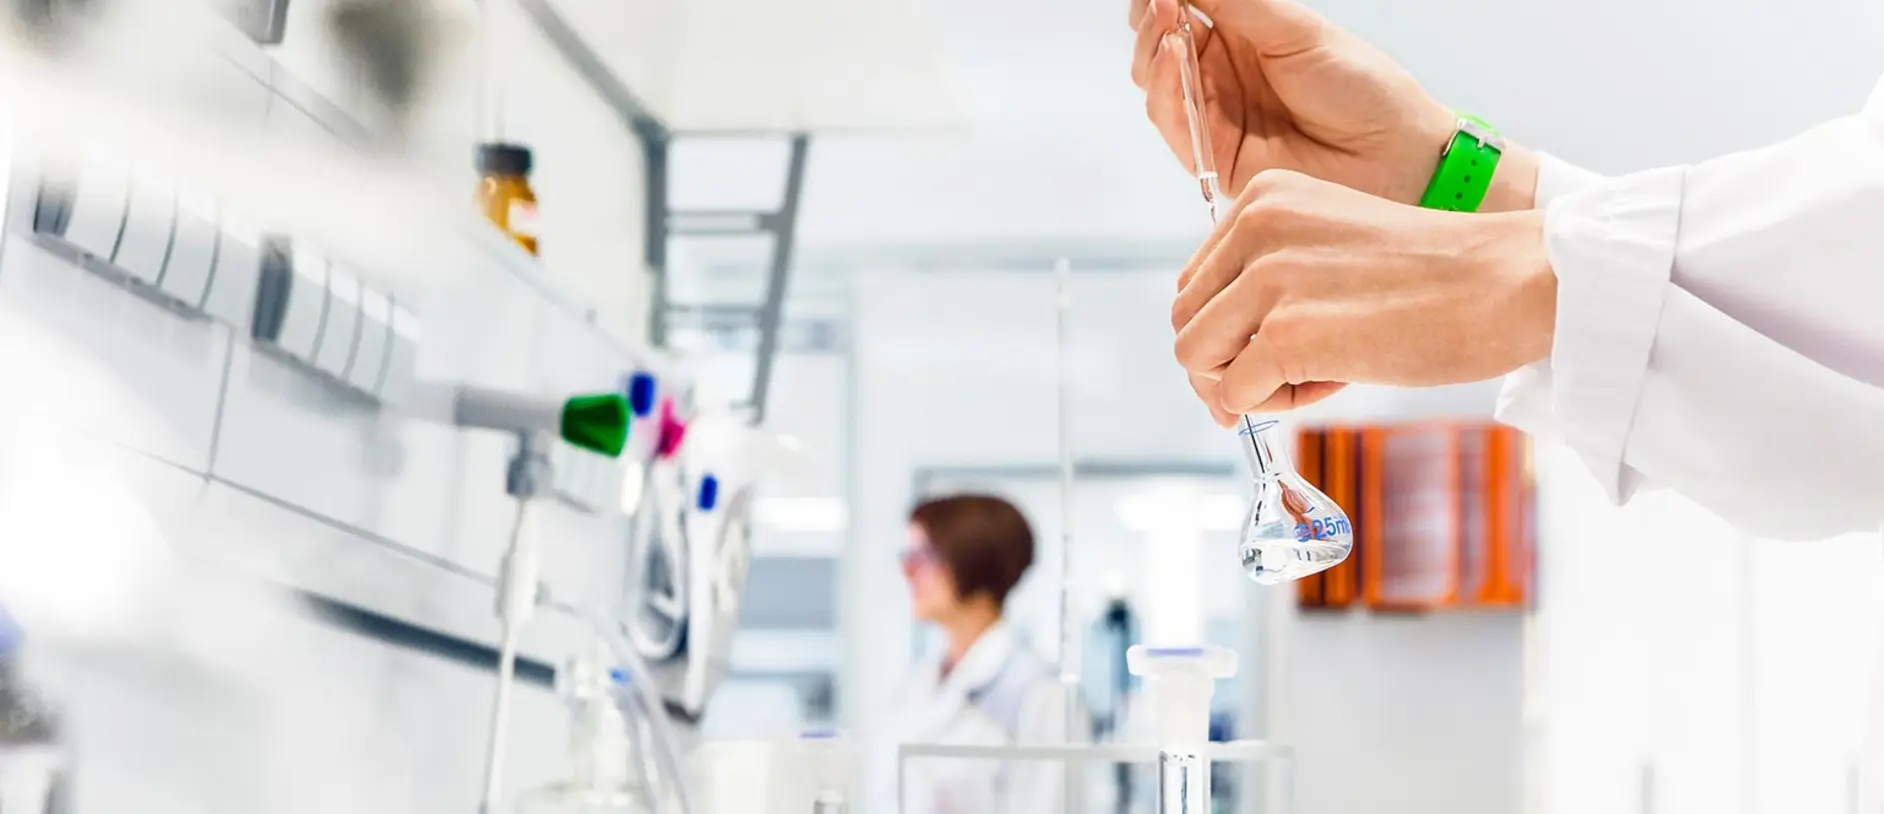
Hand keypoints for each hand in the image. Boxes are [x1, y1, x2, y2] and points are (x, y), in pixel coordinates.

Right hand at [1129, 0, 1536, 210]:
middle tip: (1161, 4)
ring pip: (1157, 86)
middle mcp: (1223, 77)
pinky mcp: (1214, 157)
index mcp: (1242, 38)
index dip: (1162, 2)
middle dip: (1152, 23)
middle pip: (1158, 49)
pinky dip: (1167, 90)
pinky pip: (1173, 124)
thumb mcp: (1291, 29)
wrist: (1392, 154)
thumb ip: (1232, 1)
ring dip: (1155, 53)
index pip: (1181, 13)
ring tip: (1170, 27)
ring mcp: (1216, 116)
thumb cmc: (1359, 87)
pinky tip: (1176, 61)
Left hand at [1172, 170, 1555, 424]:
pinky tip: (1332, 384)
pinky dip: (1275, 406)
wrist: (1508, 282)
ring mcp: (1267, 279)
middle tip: (1294, 372)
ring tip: (1313, 377)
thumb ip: (1273, 277)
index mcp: (1263, 197)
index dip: (1233, 328)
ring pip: (1196, 360)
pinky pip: (1236, 395)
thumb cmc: (1437, 276)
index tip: (1290, 338)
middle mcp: (1256, 227)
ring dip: (1248, 385)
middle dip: (1229, 361)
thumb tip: (1218, 362)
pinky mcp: (1285, 333)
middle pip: (1187, 322)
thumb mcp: (1333, 245)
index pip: (1198, 283)